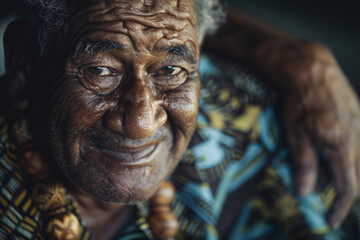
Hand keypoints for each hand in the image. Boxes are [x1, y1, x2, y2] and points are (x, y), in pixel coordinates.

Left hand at [278, 41, 359, 227]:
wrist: (312, 71)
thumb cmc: (300, 102)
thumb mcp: (296, 135)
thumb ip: (304, 164)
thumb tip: (303, 192)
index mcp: (342, 147)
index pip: (348, 188)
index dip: (340, 208)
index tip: (331, 219)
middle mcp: (357, 139)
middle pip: (358, 177)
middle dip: (346, 192)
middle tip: (331, 201)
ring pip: (359, 161)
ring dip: (348, 174)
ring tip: (330, 178)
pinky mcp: (359, 117)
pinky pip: (358, 144)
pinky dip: (349, 156)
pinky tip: (336, 154)